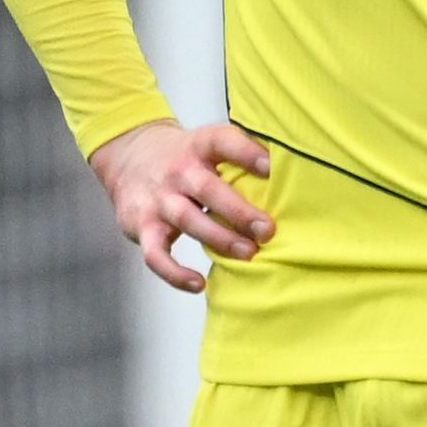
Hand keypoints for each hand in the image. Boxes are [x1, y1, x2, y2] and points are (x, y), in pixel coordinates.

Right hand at [92, 118, 272, 290]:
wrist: (129, 157)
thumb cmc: (186, 157)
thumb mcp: (209, 144)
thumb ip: (243, 153)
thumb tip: (297, 166)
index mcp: (199, 146)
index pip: (222, 142)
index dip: (246, 153)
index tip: (273, 166)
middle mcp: (177, 171)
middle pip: (207, 189)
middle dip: (238, 211)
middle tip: (267, 230)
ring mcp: (158, 200)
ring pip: (187, 220)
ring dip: (219, 239)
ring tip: (249, 253)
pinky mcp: (142, 226)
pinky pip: (155, 254)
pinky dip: (174, 273)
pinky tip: (199, 284)